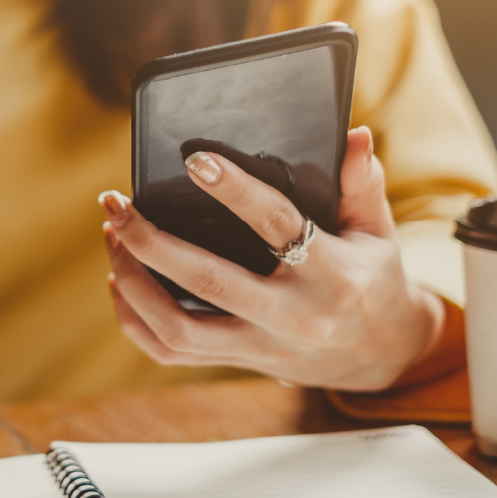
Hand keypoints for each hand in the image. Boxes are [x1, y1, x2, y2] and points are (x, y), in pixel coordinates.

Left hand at [100, 127, 444, 390]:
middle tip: (116, 203)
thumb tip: (353, 135)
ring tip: (114, 236)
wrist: (382, 356)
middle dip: (151, 241)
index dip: (235, 191)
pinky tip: (120, 280)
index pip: (277, 225)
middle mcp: (292, 316)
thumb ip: (363, 184)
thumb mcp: (379, 232)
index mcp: (332, 274)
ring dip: (133, 282)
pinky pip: (171, 351)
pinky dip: (135, 319)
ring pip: (178, 328)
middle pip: (207, 281)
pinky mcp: (239, 362)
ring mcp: (261, 346)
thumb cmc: (373, 280)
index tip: (195, 160)